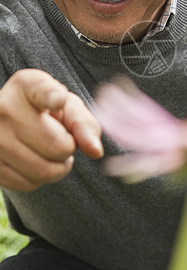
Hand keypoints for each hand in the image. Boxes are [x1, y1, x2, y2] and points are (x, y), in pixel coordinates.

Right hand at [0, 69, 102, 191]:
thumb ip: (84, 124)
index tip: (58, 100)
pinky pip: (28, 184)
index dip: (53, 97)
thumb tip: (95, 152)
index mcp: (26, 85)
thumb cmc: (44, 112)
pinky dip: (39, 178)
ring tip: (50, 151)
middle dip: (68, 148)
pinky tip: (34, 160)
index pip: (42, 91)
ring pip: (45, 171)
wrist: (6, 122)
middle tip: (60, 139)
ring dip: (57, 167)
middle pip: (59, 146)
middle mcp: (3, 108)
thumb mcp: (67, 107)